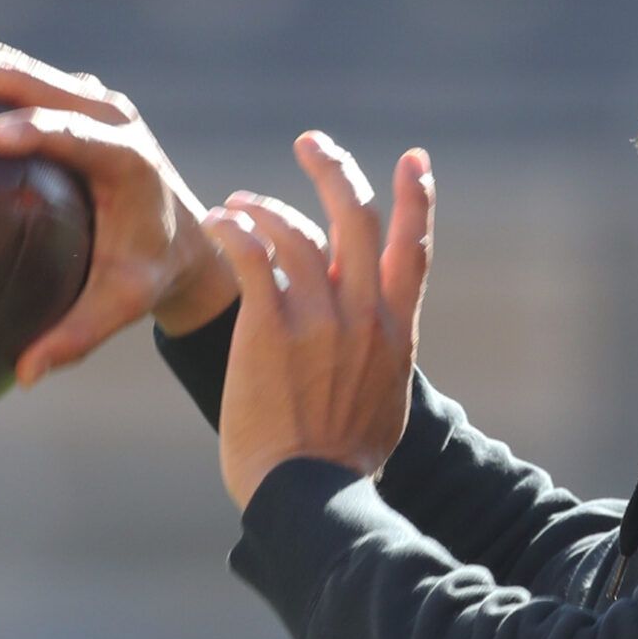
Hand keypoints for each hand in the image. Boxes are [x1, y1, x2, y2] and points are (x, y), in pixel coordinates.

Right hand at [0, 22, 237, 387]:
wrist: (182, 233)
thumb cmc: (149, 271)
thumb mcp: (123, 304)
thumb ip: (79, 335)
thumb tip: (25, 375)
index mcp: (127, 160)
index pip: (80, 135)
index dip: (41, 128)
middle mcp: (107, 114)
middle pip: (33, 78)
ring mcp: (84, 97)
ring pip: (11, 60)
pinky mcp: (62, 93)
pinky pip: (5, 67)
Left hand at [209, 131, 434, 511]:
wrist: (311, 495)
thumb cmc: (341, 466)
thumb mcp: (384, 406)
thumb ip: (380, 361)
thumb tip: (376, 350)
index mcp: (395, 333)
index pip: (414, 249)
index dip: (417, 198)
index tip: (414, 159)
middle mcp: (364, 316)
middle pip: (356, 218)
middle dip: (335, 170)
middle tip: (311, 143)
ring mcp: (319, 319)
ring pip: (296, 230)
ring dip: (265, 206)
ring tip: (239, 204)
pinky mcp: (270, 328)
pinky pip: (252, 255)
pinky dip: (236, 230)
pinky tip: (221, 224)